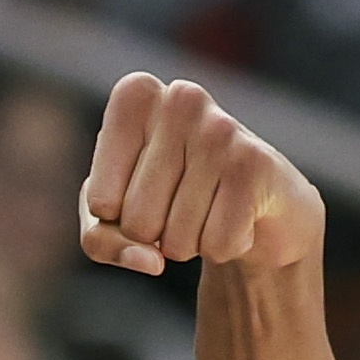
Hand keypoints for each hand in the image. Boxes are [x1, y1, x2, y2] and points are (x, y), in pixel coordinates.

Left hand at [80, 74, 319, 276]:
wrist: (260, 201)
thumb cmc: (172, 198)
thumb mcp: (114, 217)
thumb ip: (102, 240)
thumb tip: (152, 262)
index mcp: (135, 97)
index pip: (100, 202)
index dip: (119, 218)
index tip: (144, 190)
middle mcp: (179, 99)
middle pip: (137, 221)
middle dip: (157, 235)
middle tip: (184, 203)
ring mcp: (221, 128)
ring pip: (176, 239)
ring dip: (190, 244)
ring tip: (211, 208)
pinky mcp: (255, 164)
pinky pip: (217, 244)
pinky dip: (225, 248)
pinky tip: (239, 217)